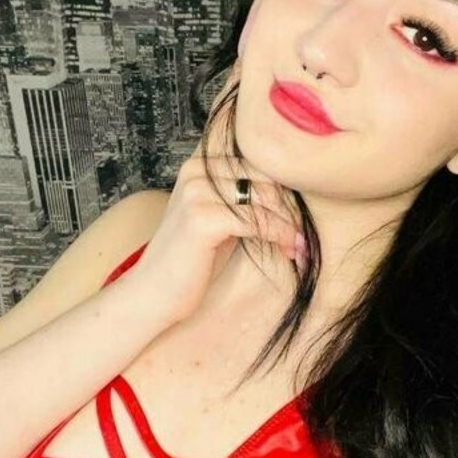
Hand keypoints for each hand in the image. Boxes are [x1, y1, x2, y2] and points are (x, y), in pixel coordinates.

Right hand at [128, 62, 303, 324]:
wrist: (152, 295)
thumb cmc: (192, 261)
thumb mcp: (220, 219)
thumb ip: (245, 198)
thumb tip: (296, 192)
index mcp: (199, 164)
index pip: (258, 162)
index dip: (285, 188)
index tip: (303, 216)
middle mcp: (195, 171)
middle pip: (265, 177)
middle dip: (291, 207)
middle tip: (305, 234)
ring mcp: (197, 192)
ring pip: (265, 198)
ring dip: (291, 223)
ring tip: (301, 245)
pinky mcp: (203, 218)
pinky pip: (258, 221)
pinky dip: (281, 235)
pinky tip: (291, 250)